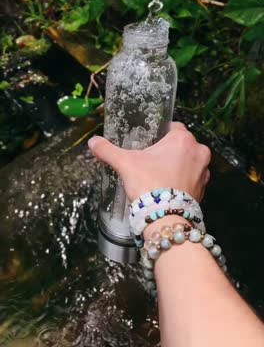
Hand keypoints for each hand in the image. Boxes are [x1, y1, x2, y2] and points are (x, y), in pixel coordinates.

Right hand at [88, 122, 210, 201]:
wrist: (165, 219)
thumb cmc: (149, 185)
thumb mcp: (125, 164)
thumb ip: (108, 150)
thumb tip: (93, 142)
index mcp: (183, 139)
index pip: (173, 127)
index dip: (160, 133)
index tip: (150, 141)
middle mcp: (198, 152)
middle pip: (181, 145)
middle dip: (168, 151)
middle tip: (151, 160)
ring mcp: (203, 172)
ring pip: (188, 162)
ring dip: (177, 165)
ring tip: (159, 175)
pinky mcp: (203, 189)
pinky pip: (192, 178)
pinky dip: (182, 180)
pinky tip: (167, 187)